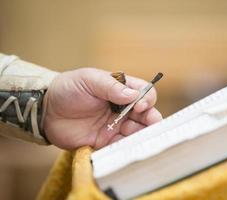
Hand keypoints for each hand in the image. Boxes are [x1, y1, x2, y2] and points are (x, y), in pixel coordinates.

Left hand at [43, 68, 161, 149]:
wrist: (47, 110)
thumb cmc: (68, 89)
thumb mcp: (89, 79)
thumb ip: (111, 86)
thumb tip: (134, 95)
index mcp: (121, 90)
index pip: (144, 93)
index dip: (147, 99)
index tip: (139, 105)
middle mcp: (122, 108)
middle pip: (147, 114)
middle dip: (152, 119)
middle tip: (151, 124)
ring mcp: (115, 125)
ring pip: (138, 131)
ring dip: (143, 135)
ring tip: (141, 138)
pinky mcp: (106, 141)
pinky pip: (122, 146)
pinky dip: (128, 147)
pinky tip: (129, 148)